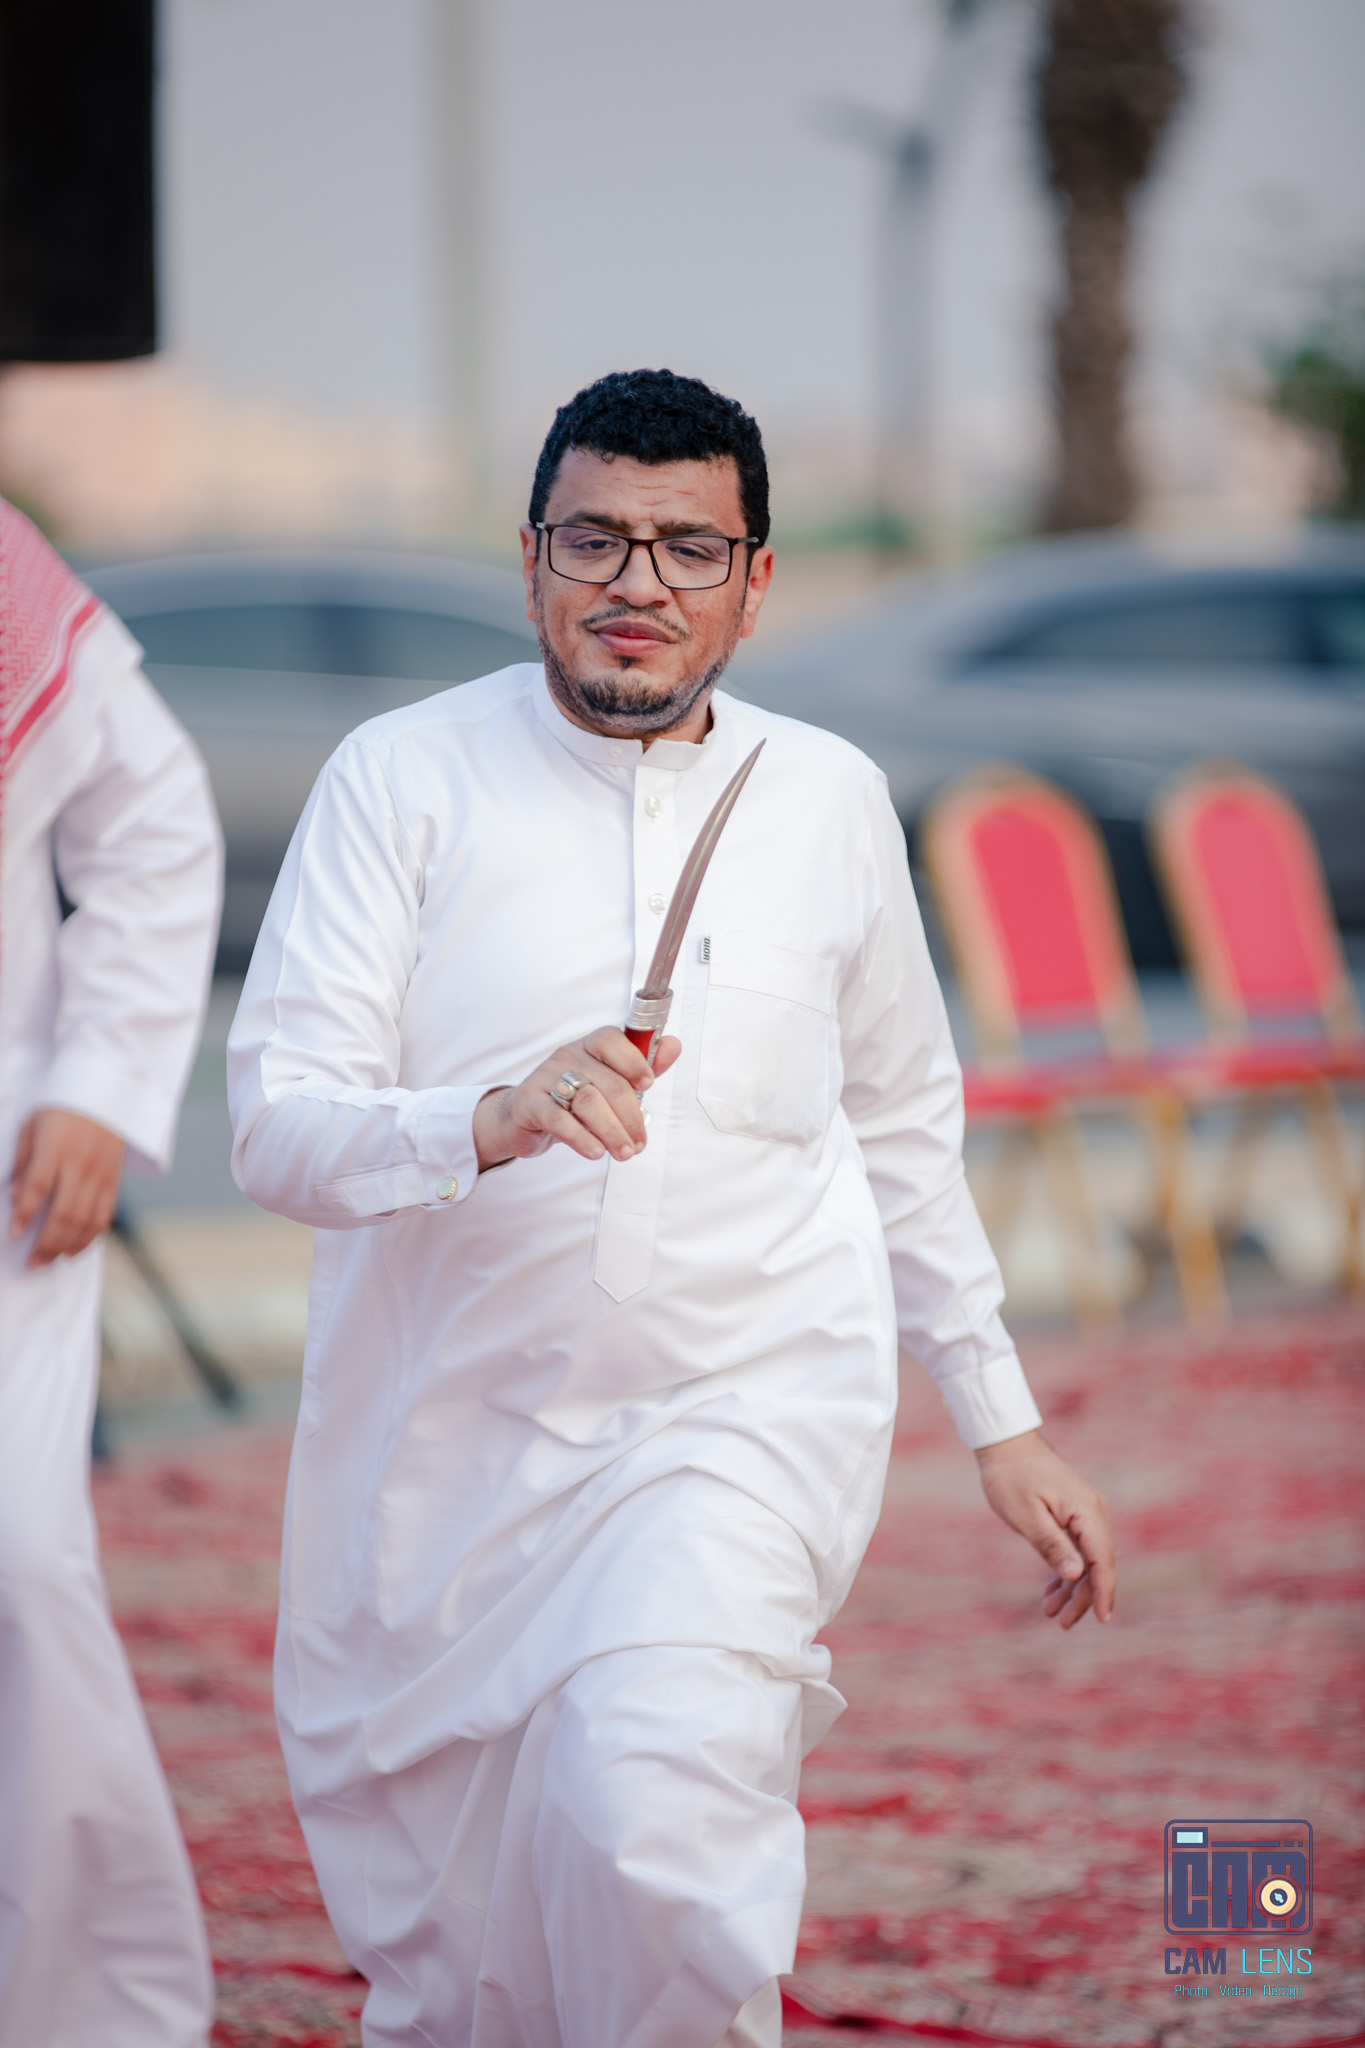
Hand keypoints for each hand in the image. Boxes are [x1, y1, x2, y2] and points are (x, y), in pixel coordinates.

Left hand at [9, 1109, 125, 1267]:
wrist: (109, 1096)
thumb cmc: (62, 1110)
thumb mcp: (33, 1126)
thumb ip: (24, 1161)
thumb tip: (15, 1197)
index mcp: (57, 1147)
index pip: (40, 1185)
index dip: (26, 1212)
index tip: (14, 1233)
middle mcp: (81, 1163)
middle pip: (65, 1211)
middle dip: (46, 1242)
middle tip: (32, 1262)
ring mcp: (101, 1174)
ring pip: (86, 1218)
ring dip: (66, 1245)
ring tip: (48, 1261)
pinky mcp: (114, 1180)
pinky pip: (104, 1215)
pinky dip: (90, 1237)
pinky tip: (74, 1250)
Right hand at [473, 1026, 681, 1172]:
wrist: (523, 1117)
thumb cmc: (573, 1098)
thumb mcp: (608, 1081)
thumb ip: (642, 1065)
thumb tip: (675, 1045)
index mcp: (589, 1046)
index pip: (611, 1039)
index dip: (633, 1060)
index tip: (648, 1084)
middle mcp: (568, 1057)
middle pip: (609, 1083)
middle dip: (630, 1117)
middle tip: (638, 1144)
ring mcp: (546, 1078)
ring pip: (588, 1101)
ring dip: (611, 1132)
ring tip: (623, 1152)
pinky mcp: (530, 1103)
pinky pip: (558, 1119)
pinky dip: (581, 1138)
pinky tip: (595, 1152)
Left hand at [974, 1428, 1114, 1627]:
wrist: (1005, 1443)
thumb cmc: (1011, 1477)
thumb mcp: (1026, 1516)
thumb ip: (1052, 1545)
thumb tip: (1076, 1575)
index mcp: (1087, 1511)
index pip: (1103, 1560)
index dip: (1103, 1592)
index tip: (1102, 1619)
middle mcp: (1094, 1512)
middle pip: (1098, 1564)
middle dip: (1083, 1596)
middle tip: (1061, 1623)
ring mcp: (1086, 1513)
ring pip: (1088, 1559)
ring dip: (1072, 1588)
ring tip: (1050, 1612)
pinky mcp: (1074, 1514)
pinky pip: (1078, 1548)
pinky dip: (1066, 1570)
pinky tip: (1053, 1590)